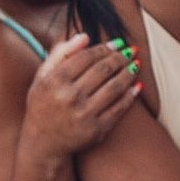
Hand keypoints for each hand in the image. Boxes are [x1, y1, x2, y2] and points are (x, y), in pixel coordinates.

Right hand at [23, 34, 140, 157]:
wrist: (42, 144)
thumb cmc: (43, 105)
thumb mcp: (42, 78)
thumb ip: (60, 54)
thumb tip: (85, 36)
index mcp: (54, 81)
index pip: (86, 57)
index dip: (105, 48)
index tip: (117, 43)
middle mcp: (68, 97)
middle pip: (103, 70)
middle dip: (121, 57)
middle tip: (131, 50)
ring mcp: (83, 114)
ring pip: (114, 87)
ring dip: (129, 72)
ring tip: (136, 63)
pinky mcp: (96, 130)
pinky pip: (119, 108)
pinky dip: (130, 95)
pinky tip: (137, 85)